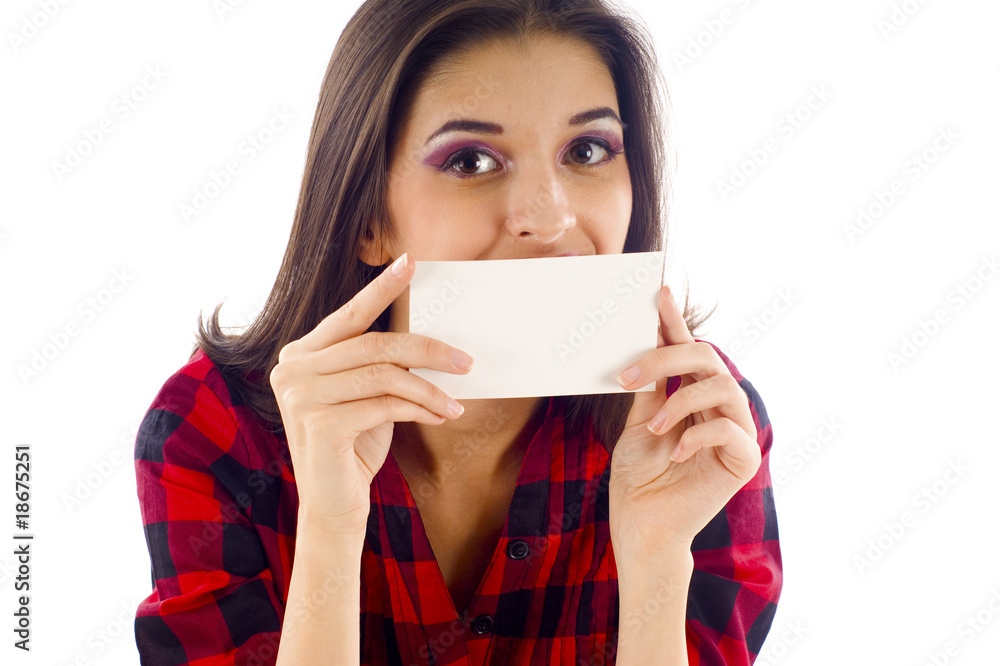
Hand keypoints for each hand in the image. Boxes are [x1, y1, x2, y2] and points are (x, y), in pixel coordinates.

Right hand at [269, 254, 472, 534]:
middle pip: (374, 344)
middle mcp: (291, 370)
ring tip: (457, 400)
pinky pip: (385, 405)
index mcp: (299, 355)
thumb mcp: (367, 394)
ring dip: (430, 387)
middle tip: (466, 359)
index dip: (381, 288)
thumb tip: (426, 333)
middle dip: (428, 349)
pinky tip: (441, 416)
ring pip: (384, 375)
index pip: (348, 315)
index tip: (410, 263)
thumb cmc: (355, 444)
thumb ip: (379, 362)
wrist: (334, 506)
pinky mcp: (320, 425)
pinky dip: (421, 409)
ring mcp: (301, 397)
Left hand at [609, 285, 760, 557]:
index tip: (658, 291)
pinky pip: (729, 429)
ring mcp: (734, 431)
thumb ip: (648, 386)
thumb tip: (642, 341)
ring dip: (680, 401)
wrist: (641, 525)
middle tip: (629, 375)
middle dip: (666, 356)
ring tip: (653, 428)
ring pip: (722, 386)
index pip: (687, 350)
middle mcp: (718, 407)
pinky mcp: (743, 459)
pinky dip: (695, 435)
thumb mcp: (637, 421)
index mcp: (692, 395)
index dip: (674, 320)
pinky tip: (674, 453)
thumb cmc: (638, 477)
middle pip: (707, 358)